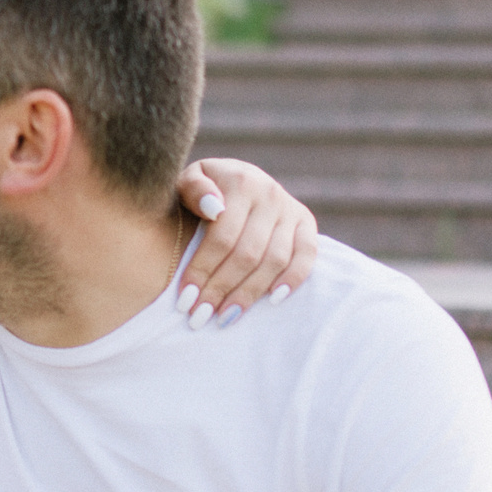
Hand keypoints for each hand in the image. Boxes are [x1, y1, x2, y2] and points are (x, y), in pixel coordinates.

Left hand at [176, 158, 319, 327]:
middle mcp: (269, 194)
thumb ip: (194, 188)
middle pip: (247, 253)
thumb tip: (213, 208)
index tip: (184, 299)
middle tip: (199, 316)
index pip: (222, 236)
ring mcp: (290, 209)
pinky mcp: (306, 222)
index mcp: (240, 182)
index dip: (202, 270)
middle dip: (221, 288)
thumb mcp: (188, 179)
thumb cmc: (203, 186)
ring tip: (225, 316)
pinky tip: (273, 301)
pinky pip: (306, 255)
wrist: (234, 175)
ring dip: (249, 293)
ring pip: (274, 260)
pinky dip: (293, 279)